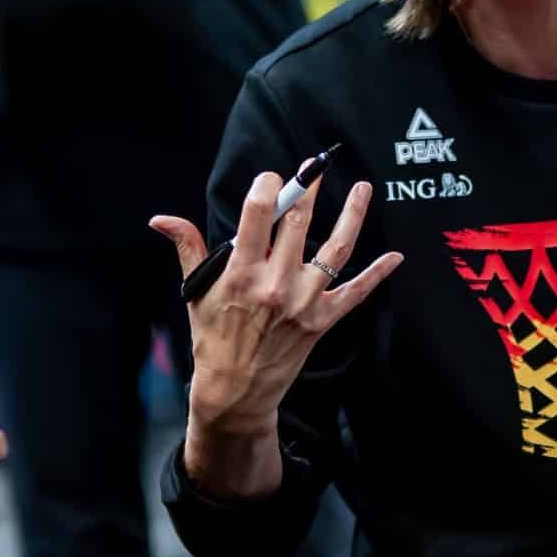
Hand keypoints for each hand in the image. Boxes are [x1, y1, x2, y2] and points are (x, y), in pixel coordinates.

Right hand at [153, 174, 401, 470]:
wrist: (236, 390)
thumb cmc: (214, 338)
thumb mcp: (196, 292)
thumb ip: (188, 248)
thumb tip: (161, 219)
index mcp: (241, 274)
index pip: (257, 215)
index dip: (268, 187)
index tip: (272, 176)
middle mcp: (276, 285)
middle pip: (298, 223)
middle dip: (309, 189)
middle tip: (317, 166)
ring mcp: (304, 302)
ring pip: (335, 249)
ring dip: (353, 215)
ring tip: (363, 188)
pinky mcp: (323, 320)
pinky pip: (356, 292)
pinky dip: (377, 274)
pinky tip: (395, 256)